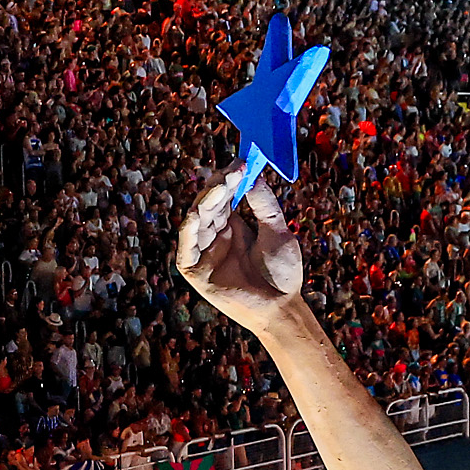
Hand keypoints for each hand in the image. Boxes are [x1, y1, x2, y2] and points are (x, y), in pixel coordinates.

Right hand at [175, 173, 304, 334]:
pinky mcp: (194, 269)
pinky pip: (186, 244)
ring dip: (208, 199)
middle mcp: (215, 236)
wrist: (282, 307)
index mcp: (232, 227)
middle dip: (219, 184)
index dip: (229, 179)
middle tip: (234, 169)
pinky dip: (190, 226)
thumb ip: (264, 204)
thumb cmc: (283, 274)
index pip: (223, 196)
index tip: (242, 162)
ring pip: (196, 218)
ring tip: (223, 184)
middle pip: (208, 203)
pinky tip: (200, 211)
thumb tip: (254, 175)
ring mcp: (203, 252)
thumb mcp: (277, 231)